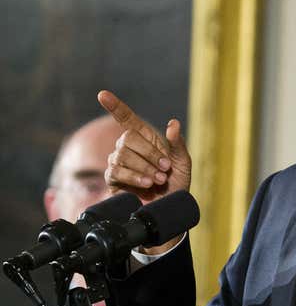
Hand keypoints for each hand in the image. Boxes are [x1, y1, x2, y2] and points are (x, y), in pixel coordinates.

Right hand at [98, 90, 191, 252]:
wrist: (169, 210)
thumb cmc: (176, 185)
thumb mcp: (183, 163)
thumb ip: (177, 144)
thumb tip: (174, 123)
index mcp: (146, 139)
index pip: (126, 119)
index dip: (115, 107)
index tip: (102, 94)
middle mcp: (129, 149)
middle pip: (127, 138)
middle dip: (149, 154)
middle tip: (165, 169)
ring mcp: (119, 164)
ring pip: (121, 155)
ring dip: (144, 167)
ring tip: (159, 179)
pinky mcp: (113, 181)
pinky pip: (116, 172)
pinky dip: (134, 177)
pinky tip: (146, 184)